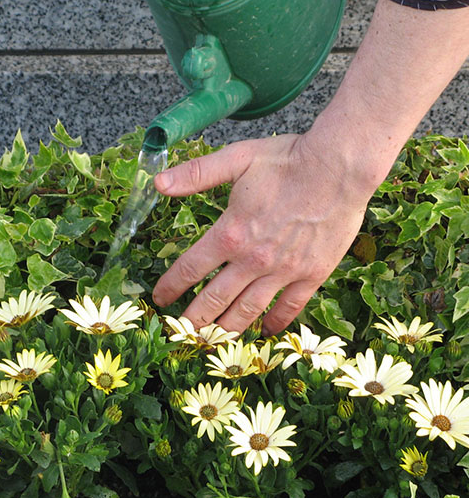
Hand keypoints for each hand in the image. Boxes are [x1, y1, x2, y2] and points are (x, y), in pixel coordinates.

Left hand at [151, 132, 377, 334]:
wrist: (339, 167)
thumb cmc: (287, 160)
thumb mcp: (235, 159)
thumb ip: (195, 174)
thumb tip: (157, 182)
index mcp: (230, 234)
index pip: (190, 269)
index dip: (170, 287)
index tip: (159, 299)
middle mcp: (253, 260)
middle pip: (214, 299)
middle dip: (193, 318)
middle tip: (182, 330)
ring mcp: (283, 271)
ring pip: (248, 310)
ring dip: (227, 328)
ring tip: (213, 338)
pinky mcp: (312, 275)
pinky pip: (290, 307)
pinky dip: (275, 323)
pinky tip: (265, 331)